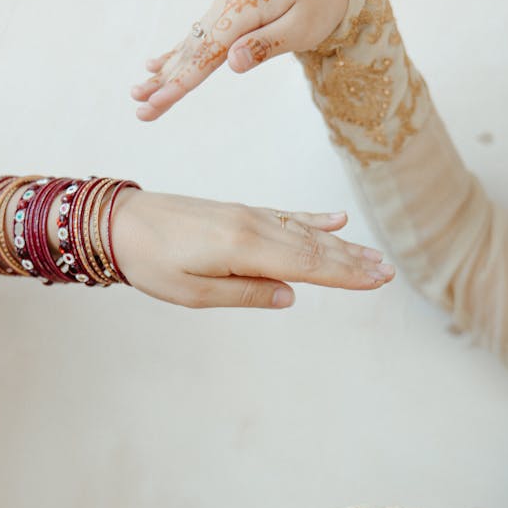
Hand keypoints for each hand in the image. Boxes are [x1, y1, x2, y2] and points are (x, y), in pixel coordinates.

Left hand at [111, 189, 392, 306]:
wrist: (119, 222)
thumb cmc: (150, 263)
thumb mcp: (193, 293)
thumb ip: (245, 293)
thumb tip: (290, 295)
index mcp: (245, 248)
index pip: (306, 264)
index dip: (345, 274)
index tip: (378, 280)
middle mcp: (253, 226)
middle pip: (313, 247)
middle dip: (353, 261)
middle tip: (389, 273)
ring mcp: (247, 215)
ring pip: (304, 232)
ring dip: (341, 245)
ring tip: (372, 256)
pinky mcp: (238, 213)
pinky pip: (284, 216)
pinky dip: (312, 219)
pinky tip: (334, 220)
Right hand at [131, 0, 352, 120]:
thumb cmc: (323, 0)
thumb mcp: (303, 27)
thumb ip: (266, 45)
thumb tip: (231, 61)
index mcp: (241, 9)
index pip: (205, 55)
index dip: (180, 83)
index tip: (157, 103)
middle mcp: (225, 4)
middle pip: (191, 53)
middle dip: (164, 84)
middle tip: (140, 112)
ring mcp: (225, 6)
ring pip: (190, 46)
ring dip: (164, 72)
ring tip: (137, 93)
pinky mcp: (230, 10)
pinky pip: (198, 36)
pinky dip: (177, 53)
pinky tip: (156, 64)